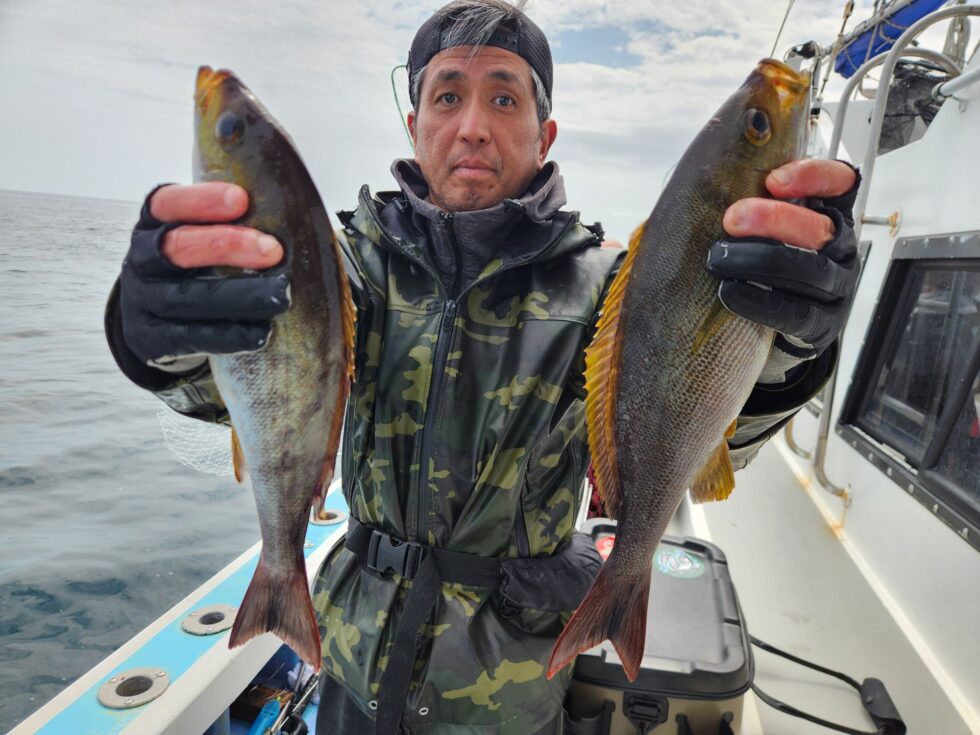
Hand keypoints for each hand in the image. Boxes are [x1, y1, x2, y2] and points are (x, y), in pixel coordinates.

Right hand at [119, 182, 289, 366]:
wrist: (155, 319)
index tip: (241, 200)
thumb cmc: (194, 267)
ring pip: (183, 298)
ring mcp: (143, 300)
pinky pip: (189, 336)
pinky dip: (227, 334)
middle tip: (272, 250)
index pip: (168, 203)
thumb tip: (303, 219)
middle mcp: (141, 259)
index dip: (201, 201)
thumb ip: (235, 224)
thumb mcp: (204, 236)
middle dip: (225, 245)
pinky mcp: (150, 338)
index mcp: (153, 223)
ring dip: (236, 295)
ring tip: (279, 294)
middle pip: (176, 248)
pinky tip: (260, 330)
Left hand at [707, 159, 859, 354]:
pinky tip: (729, 291)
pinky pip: (795, 312)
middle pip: (822, 229)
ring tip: (719, 257)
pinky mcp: (823, 323)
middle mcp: (841, 248)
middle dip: (776, 219)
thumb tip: (706, 179)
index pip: (842, 183)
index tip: (774, 181)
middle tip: (732, 218)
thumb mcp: (765, 225)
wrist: (774, 324)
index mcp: (832, 214)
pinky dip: (759, 301)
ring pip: (812, 271)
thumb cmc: (764, 262)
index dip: (815, 177)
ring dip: (761, 260)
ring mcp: (837, 287)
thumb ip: (754, 199)